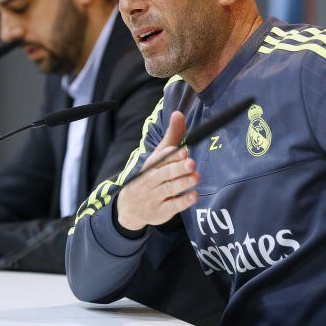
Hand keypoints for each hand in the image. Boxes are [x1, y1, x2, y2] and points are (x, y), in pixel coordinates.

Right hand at [117, 111, 198, 231]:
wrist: (130, 207)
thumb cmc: (149, 176)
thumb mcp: (158, 156)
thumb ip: (172, 137)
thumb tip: (179, 113)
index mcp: (151, 165)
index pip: (161, 159)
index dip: (172, 155)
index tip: (183, 151)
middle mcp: (151, 180)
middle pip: (165, 174)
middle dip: (177, 168)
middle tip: (191, 163)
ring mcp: (155, 196)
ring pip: (169, 189)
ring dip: (182, 183)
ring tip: (195, 177)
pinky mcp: (161, 211)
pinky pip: (172, 206)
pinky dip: (182, 202)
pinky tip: (193, 196)